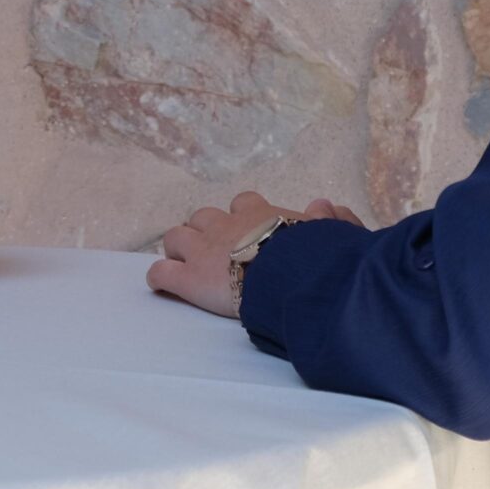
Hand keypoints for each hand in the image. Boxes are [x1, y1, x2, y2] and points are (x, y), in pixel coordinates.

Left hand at [146, 189, 359, 317]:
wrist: (291, 276)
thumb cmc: (315, 256)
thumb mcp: (330, 232)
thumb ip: (327, 218)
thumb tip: (322, 205)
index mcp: (259, 215)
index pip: (243, 203)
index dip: (240, 217)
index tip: (244, 230)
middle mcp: (226, 225)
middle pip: (202, 217)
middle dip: (203, 231)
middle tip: (210, 250)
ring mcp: (203, 250)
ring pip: (175, 237)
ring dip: (177, 248)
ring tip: (183, 263)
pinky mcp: (189, 278)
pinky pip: (161, 272)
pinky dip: (159, 277)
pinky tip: (162, 285)